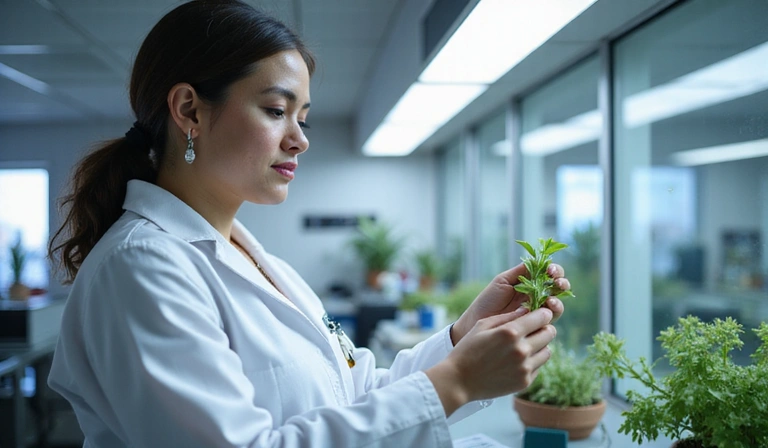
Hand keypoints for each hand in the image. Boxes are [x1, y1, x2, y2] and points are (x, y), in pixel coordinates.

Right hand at [426, 307, 555, 414]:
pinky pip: (539, 367)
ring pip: (548, 351)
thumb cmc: (468, 349)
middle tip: (534, 329)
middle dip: (544, 328)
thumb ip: (507, 316)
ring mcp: (524, 368)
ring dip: (540, 346)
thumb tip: (527, 309)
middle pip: (550, 333)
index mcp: (511, 332)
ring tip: (526, 345)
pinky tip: (518, 361)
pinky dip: (533, 362)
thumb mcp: (482, 325)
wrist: (459, 381)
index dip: (542, 313)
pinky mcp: (525, 382)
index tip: (539, 314)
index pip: (542, 317)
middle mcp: (521, 350)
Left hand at [451, 263, 568, 344]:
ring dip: (558, 299)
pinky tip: (547, 308)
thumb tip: (538, 260)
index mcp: (530, 283)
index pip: (549, 274)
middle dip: (561, 283)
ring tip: (551, 300)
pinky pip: (550, 319)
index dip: (554, 270)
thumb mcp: (502, 281)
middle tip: (556, 282)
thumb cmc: (488, 300)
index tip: (549, 269)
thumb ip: (520, 272)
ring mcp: (537, 312)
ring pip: (557, 304)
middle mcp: (537, 296)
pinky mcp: (536, 326)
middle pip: (558, 288)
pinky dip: (553, 312)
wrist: (478, 322)